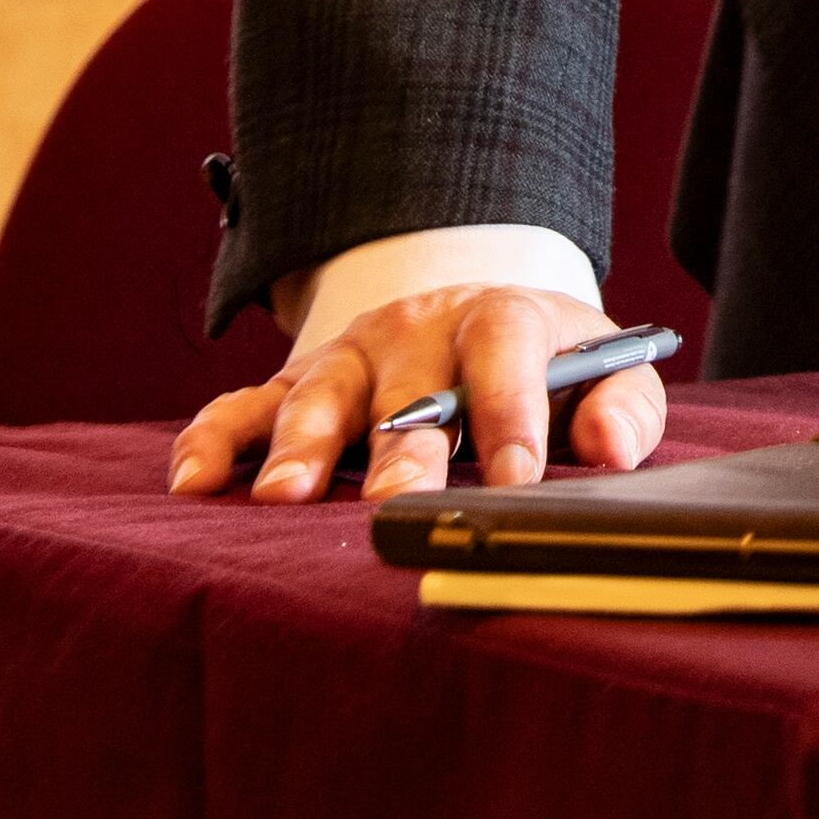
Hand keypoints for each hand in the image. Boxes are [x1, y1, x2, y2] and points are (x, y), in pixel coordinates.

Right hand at [162, 283, 662, 504]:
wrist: (479, 319)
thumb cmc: (550, 365)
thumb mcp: (604, 369)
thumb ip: (623, 404)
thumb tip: (613, 449)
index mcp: (498, 318)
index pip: (503, 352)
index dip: (510, 414)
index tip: (516, 481)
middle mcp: (416, 329)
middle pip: (406, 388)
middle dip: (401, 448)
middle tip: (395, 501)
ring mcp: (348, 355)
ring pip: (319, 395)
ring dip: (301, 446)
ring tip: (284, 499)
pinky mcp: (295, 384)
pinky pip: (243, 407)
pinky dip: (213, 441)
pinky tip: (194, 484)